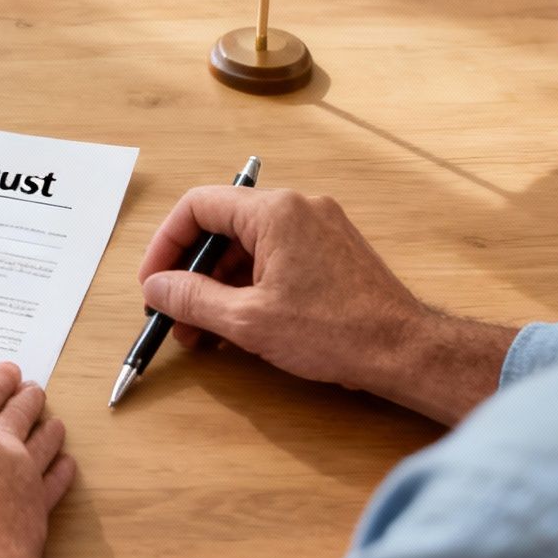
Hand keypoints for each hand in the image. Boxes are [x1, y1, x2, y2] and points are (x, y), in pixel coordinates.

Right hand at [138, 187, 515, 422]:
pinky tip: (238, 325)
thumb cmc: (336, 331)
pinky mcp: (331, 251)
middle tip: (174, 312)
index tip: (154, 281)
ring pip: (247, 246)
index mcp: (274, 212)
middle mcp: (297, 208)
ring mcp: (318, 227)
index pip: (198, 207)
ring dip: (219, 285)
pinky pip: (274, 258)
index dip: (166, 245)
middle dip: (191, 273)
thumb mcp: (247, 321)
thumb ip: (192, 299)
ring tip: (203, 332)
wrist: (404, 350)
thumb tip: (157, 287)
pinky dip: (249, 286)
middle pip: (222, 227)